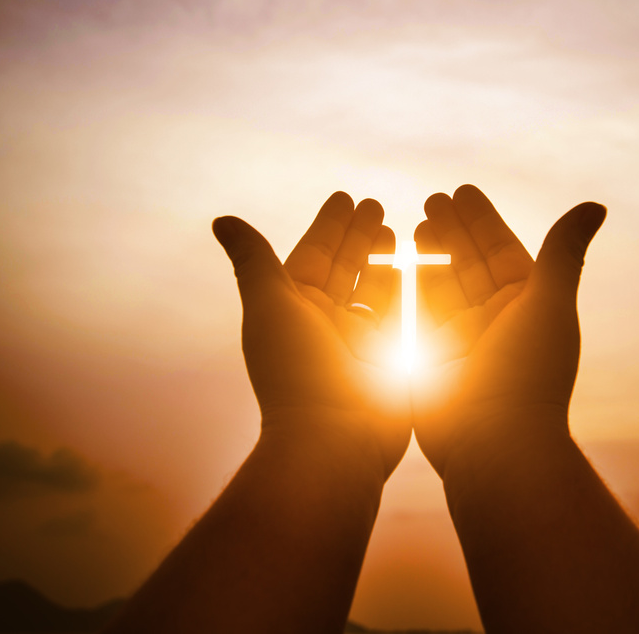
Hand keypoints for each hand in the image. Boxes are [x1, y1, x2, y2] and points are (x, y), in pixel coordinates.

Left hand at [213, 192, 409, 478]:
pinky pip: (399, 317)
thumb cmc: (297, 372)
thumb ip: (253, 259)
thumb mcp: (270, 305)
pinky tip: (417, 269)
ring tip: (397, 229)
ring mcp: (358, 344)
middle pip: (344, 268)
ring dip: (382, 260)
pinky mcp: (388, 362)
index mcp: (294, 309)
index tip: (346, 197)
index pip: (313, 255)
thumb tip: (221, 219)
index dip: (329, 226)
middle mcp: (325, 324)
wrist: (334, 441)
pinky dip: (406, 292)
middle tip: (376, 204)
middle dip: (359, 236)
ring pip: (372, 291)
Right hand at [412, 185, 605, 476]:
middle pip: (470, 264)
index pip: (503, 252)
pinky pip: (417, 314)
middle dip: (453, 231)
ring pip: (443, 285)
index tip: (462, 191)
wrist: (494, 445)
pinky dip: (408, 287)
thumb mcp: (549, 303)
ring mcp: (462, 341)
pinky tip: (395, 262)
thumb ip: (564, 251)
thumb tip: (597, 205)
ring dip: (430, 254)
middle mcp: (495, 321)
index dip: (482, 221)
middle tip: (433, 199)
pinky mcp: (431, 360)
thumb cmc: (528, 374)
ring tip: (414, 223)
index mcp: (528, 307)